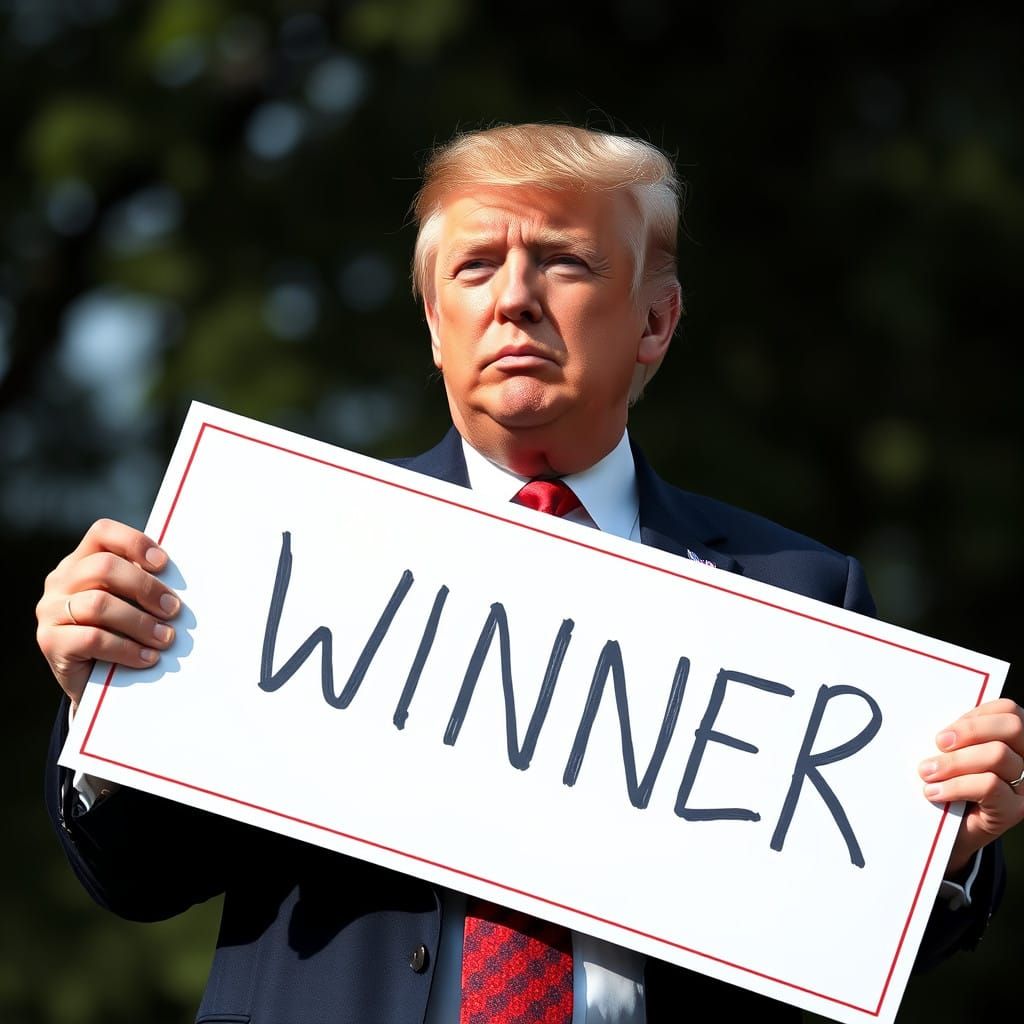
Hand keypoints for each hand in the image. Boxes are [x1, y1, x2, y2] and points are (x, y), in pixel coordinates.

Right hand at [35, 519, 180, 711]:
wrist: (96, 686)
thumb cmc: (123, 635)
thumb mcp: (132, 605)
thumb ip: (144, 586)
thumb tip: (181, 581)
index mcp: (81, 562)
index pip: (102, 533)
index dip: (134, 542)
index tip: (164, 564)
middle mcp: (60, 581)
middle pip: (103, 567)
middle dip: (145, 587)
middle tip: (173, 609)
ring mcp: (50, 611)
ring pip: (98, 604)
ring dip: (141, 623)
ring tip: (165, 638)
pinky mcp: (50, 642)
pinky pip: (92, 639)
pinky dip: (127, 649)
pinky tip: (148, 658)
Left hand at [918, 698, 1023, 875]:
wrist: (948, 832)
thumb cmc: (948, 782)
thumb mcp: (951, 753)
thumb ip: (955, 736)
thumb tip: (940, 726)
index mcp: (1012, 740)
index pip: (1008, 710)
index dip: (976, 715)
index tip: (945, 731)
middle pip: (1013, 727)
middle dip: (971, 731)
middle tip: (938, 743)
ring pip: (997, 755)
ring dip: (954, 762)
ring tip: (927, 772)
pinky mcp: (1015, 809)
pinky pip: (989, 785)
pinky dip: (956, 785)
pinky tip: (934, 792)